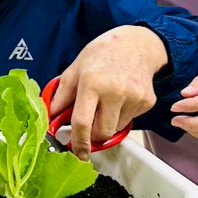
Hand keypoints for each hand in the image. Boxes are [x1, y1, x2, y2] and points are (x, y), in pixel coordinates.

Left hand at [49, 25, 166, 158]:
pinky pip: (130, 120)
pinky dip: (121, 115)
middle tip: (88, 125)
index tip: (77, 152)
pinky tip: (119, 97)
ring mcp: (133, 97)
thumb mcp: (74, 69)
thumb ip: (61, 96)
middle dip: (93, 135)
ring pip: (116, 129)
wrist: (136, 44)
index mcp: (92, 83)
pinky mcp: (147, 101)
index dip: (78, 142)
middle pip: (102, 132)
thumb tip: (50, 118)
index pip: (82, 122)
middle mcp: (114, 91)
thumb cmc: (102, 54)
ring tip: (105, 102)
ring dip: (107, 123)